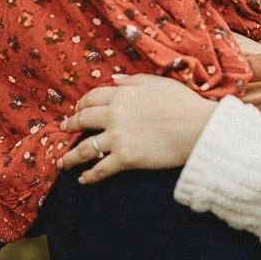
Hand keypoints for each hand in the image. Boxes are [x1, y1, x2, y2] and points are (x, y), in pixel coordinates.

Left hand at [57, 75, 216, 182]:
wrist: (198, 128)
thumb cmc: (184, 103)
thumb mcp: (159, 83)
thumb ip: (133, 80)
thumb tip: (114, 80)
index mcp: (122, 95)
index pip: (93, 97)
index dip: (82, 104)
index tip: (78, 109)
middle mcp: (114, 115)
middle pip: (83, 120)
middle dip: (70, 125)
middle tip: (64, 129)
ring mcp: (118, 138)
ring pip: (85, 148)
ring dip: (70, 156)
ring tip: (62, 161)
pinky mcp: (125, 159)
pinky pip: (101, 169)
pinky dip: (89, 176)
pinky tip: (83, 180)